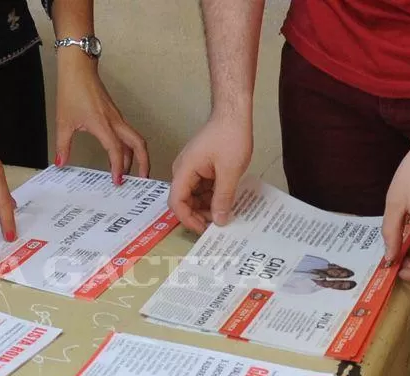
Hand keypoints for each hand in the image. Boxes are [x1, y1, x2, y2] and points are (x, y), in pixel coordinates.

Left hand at [55, 49, 148, 184]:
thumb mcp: (64, 121)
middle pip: (138, 144)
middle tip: (141, 179)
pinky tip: (120, 156)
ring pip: (134, 139)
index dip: (118, 167)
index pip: (116, 150)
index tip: (117, 180)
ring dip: (136, 156)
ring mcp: (117, 118)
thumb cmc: (73, 90)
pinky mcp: (116, 115)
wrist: (79, 69)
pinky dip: (128, 147)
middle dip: (143, 162)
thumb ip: (62, 145)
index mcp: (102, 124)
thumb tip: (61, 162)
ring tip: (132, 172)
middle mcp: (115, 121)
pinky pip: (127, 134)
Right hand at [169, 113, 252, 232]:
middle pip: (184, 201)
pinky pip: (202, 187)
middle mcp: (183, 170)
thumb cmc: (230, 135)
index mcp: (184, 170)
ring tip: (225, 212)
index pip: (176, 202)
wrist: (233, 113)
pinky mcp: (201, 167)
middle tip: (218, 222)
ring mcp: (192, 169)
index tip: (204, 229)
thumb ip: (222, 198)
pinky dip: (212, 195)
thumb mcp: (229, 171)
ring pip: (194, 196)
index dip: (188, 219)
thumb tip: (218, 220)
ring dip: (207, 206)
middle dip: (199, 214)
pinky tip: (226, 199)